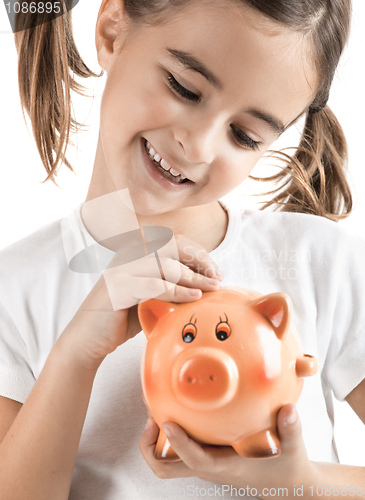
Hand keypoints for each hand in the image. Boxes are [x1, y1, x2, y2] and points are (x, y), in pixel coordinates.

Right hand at [56, 234, 222, 370]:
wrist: (87, 340)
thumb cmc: (122, 318)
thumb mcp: (151, 295)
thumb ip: (171, 283)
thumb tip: (207, 281)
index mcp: (135, 250)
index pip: (174, 240)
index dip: (198, 253)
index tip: (215, 271)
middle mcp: (127, 253)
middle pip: (173, 245)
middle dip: (200, 260)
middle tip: (217, 278)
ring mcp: (121, 268)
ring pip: (166, 264)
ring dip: (194, 278)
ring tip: (211, 289)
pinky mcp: (117, 287)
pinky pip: (155, 285)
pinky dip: (178, 291)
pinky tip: (193, 298)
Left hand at [140, 405, 317, 497]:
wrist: (287, 483)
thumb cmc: (287, 466)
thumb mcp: (294, 448)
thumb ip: (292, 429)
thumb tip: (289, 409)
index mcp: (226, 466)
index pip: (196, 460)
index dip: (179, 443)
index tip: (167, 423)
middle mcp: (209, 467)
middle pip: (165, 468)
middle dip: (150, 446)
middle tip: (152, 417)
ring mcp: (205, 463)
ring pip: (166, 461)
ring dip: (154, 439)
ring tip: (156, 408)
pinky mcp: (205, 456)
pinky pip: (175, 450)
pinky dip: (167, 434)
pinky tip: (176, 408)